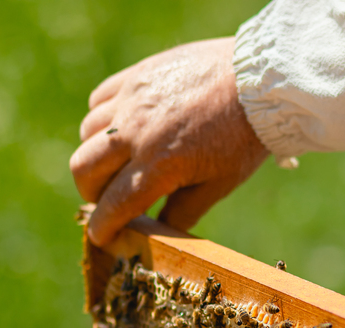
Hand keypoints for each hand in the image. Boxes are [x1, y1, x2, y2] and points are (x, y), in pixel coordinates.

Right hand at [71, 37, 268, 246]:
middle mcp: (136, 131)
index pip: (114, 204)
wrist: (261, 82)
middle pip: (83, 168)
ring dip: (96, 155)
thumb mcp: (218, 184)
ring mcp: (133, 99)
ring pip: (88, 133)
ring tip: (119, 162)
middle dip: (91, 192)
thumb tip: (157, 235)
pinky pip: (99, 99)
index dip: (102, 226)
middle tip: (108, 199)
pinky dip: (102, 119)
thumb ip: (182, 212)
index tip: (100, 236)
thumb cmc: (244, 137)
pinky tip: (122, 128)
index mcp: (159, 164)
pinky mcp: (136, 74)